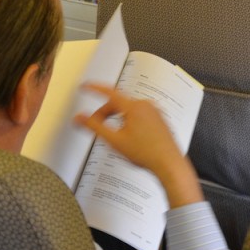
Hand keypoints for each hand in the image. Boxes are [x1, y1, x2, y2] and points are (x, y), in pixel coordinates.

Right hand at [74, 83, 203, 206]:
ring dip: (117, 117)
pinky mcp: (159, 118)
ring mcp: (154, 111)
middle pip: (118, 103)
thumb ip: (94, 127)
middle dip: (104, 112)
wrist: (169, 164)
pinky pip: (140, 114)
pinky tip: (129, 135)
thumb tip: (80, 117)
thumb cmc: (147, 154)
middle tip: (95, 124)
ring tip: (113, 134)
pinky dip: (129, 120)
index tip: (85, 86)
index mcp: (134, 107)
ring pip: (129, 109)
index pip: (109, 93)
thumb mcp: (114, 140)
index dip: (94, 89)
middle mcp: (145, 105)